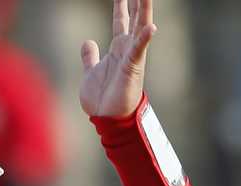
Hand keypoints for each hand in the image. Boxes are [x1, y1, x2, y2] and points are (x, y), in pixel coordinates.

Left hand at [80, 0, 156, 117]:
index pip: (121, 21)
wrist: (106, 118)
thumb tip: (88, 41)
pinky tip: (151, 26)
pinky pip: (139, 50)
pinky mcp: (132, 68)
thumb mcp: (90, 71)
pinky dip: (144, 39)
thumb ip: (90, 56)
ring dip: (144, 11)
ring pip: (140, 29)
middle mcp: (126, 50)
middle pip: (134, 19)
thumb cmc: (101, 99)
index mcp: (117, 50)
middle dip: (137, 2)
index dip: (121, 6)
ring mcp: (131, 58)